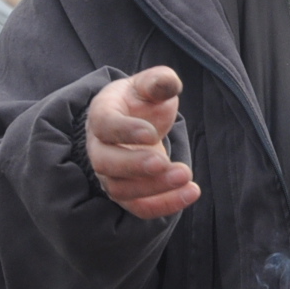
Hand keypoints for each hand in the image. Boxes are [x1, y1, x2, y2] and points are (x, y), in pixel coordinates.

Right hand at [86, 67, 201, 218]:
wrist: (136, 122)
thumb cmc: (141, 100)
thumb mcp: (150, 85)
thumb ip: (159, 82)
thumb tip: (169, 84)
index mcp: (102, 114)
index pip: (105, 125)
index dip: (125, 131)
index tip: (152, 134)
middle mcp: (99, 147)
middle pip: (106, 163)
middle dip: (137, 166)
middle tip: (166, 163)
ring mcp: (109, 174)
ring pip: (121, 189)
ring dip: (154, 188)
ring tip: (186, 176)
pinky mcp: (127, 192)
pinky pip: (139, 206)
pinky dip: (163, 205)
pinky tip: (190, 193)